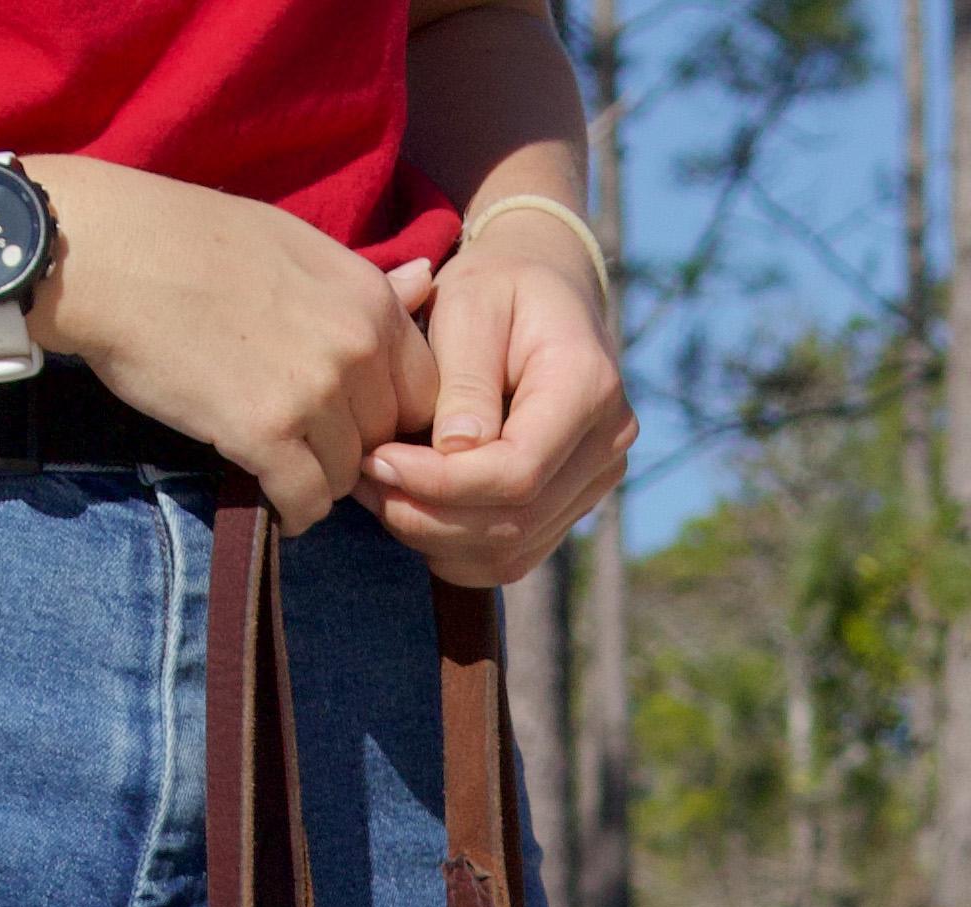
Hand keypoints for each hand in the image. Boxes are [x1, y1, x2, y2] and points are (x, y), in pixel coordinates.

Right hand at [31, 157, 441, 533]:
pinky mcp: (265, 434)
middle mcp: (356, 345)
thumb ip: (363, 284)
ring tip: (277, 459)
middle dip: (351, 449)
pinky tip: (270, 497)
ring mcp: (314, 392)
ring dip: (316, 479)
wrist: (112, 253)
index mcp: (371, 299)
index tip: (352, 420)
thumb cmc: (194, 239)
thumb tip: (425, 283)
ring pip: (346, 476)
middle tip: (306, 444)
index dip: (389, 416)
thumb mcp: (295, 244)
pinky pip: (306, 503)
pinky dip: (291, 511)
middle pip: (385, 440)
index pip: (423, 392)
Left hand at [365, 219, 633, 589]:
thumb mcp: (470, 304)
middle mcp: (607, 445)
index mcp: (588, 387)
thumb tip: (454, 453)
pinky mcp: (571, 507)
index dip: (442, 482)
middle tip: (363, 482)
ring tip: (379, 493)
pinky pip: (510, 557)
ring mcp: (595, 483)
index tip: (377, 459)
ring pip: (509, 551)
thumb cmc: (497, 286)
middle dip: (427, 514)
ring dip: (433, 536)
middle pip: (513, 522)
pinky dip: (453, 547)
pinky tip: (413, 509)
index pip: (518, 471)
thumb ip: (464, 380)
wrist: (542, 290)